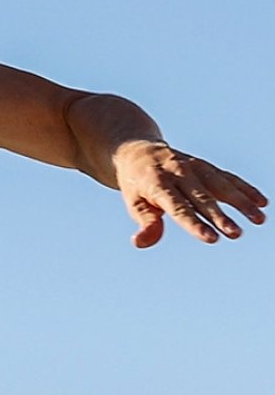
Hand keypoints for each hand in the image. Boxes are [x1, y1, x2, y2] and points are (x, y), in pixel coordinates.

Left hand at [113, 140, 266, 247]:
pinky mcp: (206, 166)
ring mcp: (194, 168)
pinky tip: (261, 203)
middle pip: (201, 198)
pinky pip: (228, 177)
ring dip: (241, 202)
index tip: (210, 238)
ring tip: (259, 219)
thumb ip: (144, 221)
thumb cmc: (136, 184)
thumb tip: (141, 242)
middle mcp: (178, 173)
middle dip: (219, 216)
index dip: (194, 223)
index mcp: (157, 184)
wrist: (139, 152)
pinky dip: (245, 188)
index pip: (178, 207)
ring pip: (220, 184)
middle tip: (235, 234)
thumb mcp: (133, 202)